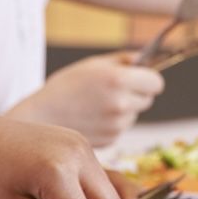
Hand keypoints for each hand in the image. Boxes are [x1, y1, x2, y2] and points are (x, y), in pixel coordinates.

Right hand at [13, 52, 165, 145]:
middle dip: (137, 93)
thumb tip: (142, 59)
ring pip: (134, 114)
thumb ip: (122, 60)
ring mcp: (118, 124)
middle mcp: (122, 104)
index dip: (149, 79)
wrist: (41, 117)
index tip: (141, 78)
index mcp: (119, 80)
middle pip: (148, 99)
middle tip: (114, 89)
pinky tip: (92, 117)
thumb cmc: (65, 86)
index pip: (156, 83)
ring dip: (124, 109)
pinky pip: (122, 127)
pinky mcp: (111, 139)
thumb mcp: (92, 64)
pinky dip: (113, 123)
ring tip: (97, 103)